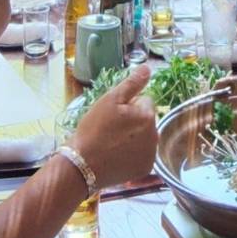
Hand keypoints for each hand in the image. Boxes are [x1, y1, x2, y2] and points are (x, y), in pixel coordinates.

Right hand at [69, 66, 156, 189]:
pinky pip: (141, 154)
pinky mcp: (144, 169)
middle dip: (132, 120)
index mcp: (148, 116)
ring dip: (133, 136)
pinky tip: (116, 155)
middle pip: (145, 119)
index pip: (144, 101)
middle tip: (110, 128)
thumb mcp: (110, 100)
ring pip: (144, 137)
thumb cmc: (94, 129)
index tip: (113, 114)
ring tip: (111, 142)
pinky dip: (132, 154)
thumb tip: (148, 68)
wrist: (81, 165)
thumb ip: (132, 83)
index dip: (128, 105)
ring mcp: (150, 154)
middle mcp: (155, 135)